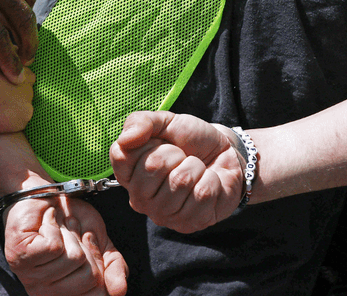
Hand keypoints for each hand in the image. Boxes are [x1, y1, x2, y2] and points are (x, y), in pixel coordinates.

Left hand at [4, 194, 127, 295]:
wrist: (47, 194)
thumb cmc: (73, 221)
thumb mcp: (102, 245)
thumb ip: (115, 269)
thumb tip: (120, 292)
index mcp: (63, 295)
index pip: (98, 293)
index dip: (99, 262)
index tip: (87, 243)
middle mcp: (45, 293)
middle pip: (89, 277)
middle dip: (86, 247)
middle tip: (71, 234)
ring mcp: (30, 276)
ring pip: (72, 258)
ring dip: (69, 233)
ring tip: (59, 228)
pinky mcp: (20, 256)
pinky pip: (54, 245)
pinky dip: (54, 225)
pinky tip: (45, 222)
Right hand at [110, 111, 244, 233]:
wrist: (224, 155)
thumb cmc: (190, 142)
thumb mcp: (165, 122)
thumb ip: (140, 122)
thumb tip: (125, 139)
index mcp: (128, 175)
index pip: (122, 156)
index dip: (149, 142)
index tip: (162, 143)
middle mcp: (139, 200)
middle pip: (153, 166)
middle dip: (176, 153)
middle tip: (183, 157)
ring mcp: (162, 215)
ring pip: (180, 180)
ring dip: (196, 166)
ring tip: (196, 170)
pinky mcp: (188, 224)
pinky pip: (202, 193)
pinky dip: (212, 179)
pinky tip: (207, 183)